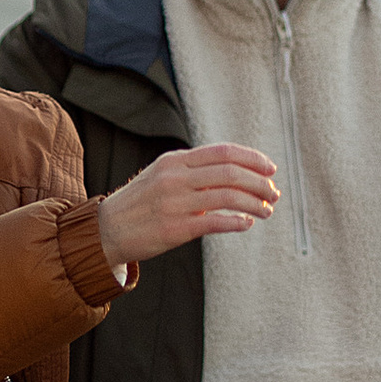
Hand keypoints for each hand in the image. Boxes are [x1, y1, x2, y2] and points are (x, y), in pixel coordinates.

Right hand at [98, 141, 279, 271]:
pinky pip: (215, 222)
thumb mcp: (162, 175)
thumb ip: (193, 171)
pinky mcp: (174, 228)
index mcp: (175, 161)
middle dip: (260, 183)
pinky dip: (237, 222)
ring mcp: (174, 203)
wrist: (106, 230)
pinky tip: (247, 223)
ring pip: (228, 197)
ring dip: (254, 204)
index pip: (223, 152)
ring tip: (266, 211)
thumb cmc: (140, 204)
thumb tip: (235, 173)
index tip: (271, 169)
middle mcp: (175, 178)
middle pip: (231, 173)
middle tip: (274, 194)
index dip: (252, 159)